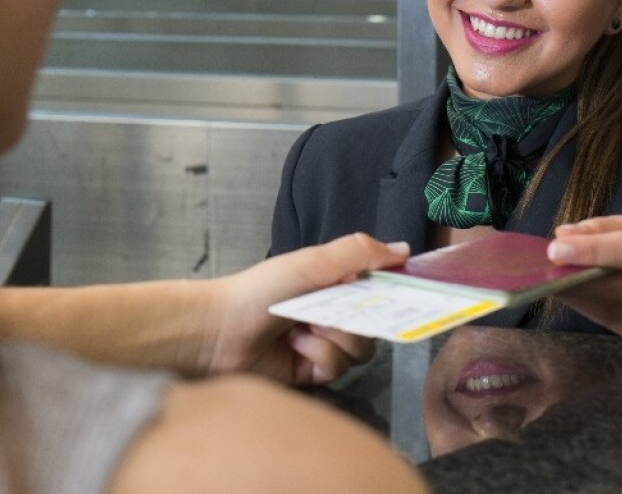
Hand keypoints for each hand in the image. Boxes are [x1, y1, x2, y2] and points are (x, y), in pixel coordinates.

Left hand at [200, 234, 409, 384]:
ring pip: (360, 349)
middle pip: (375, 322)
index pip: (379, 287)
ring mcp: (323, 343)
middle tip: (325, 311)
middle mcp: (332, 312)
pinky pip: (338, 368)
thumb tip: (404, 249)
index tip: (400, 293)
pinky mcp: (314, 372)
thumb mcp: (310, 263)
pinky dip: (317, 356)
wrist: (217, 331)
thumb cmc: (259, 290)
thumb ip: (357, 253)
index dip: (392, 291)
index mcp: (333, 282)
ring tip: (300, 328)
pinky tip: (292, 346)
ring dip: (331, 337)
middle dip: (353, 317)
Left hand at [546, 215, 621, 351]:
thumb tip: (563, 236)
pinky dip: (591, 311)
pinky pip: (618, 327)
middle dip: (578, 279)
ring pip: (616, 311)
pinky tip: (575, 298)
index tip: (555, 249)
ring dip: (578, 297)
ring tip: (552, 282)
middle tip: (544, 270)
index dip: (592, 250)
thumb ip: (603, 228)